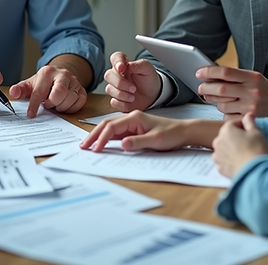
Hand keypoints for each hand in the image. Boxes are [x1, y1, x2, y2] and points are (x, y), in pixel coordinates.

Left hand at [9, 64, 86, 117]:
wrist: (59, 76)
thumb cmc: (43, 83)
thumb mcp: (30, 85)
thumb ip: (20, 89)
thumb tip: (13, 92)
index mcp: (47, 72)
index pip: (40, 90)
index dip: (34, 104)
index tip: (31, 114)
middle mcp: (63, 74)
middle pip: (59, 93)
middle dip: (52, 103)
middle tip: (48, 104)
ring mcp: (74, 81)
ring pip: (70, 99)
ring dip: (61, 106)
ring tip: (55, 103)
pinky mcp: (82, 89)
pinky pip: (79, 102)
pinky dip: (71, 108)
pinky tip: (64, 104)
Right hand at [80, 111, 220, 151]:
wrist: (185, 132)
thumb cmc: (173, 134)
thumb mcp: (156, 140)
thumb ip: (138, 142)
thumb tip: (122, 145)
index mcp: (135, 117)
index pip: (112, 127)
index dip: (101, 138)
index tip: (95, 150)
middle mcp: (132, 117)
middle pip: (107, 124)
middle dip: (93, 135)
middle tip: (83, 146)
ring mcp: (133, 122)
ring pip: (110, 127)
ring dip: (98, 135)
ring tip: (88, 145)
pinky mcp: (135, 128)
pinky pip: (117, 132)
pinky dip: (107, 137)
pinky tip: (101, 143)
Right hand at [103, 52, 162, 111]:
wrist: (154, 94)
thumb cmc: (149, 79)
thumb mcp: (148, 69)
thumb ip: (139, 65)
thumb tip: (129, 64)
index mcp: (124, 65)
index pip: (115, 58)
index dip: (116, 62)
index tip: (122, 68)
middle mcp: (117, 75)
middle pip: (108, 75)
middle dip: (120, 83)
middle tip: (133, 88)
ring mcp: (116, 88)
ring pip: (109, 89)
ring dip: (122, 94)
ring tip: (133, 96)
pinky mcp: (117, 100)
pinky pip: (113, 102)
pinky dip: (122, 103)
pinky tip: (130, 101)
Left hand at [196, 65, 267, 119]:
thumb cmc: (265, 90)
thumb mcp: (254, 78)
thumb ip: (236, 76)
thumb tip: (210, 76)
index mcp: (253, 77)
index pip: (226, 72)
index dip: (209, 72)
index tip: (199, 73)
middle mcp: (252, 91)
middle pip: (220, 89)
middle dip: (206, 88)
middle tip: (200, 88)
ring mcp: (251, 107)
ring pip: (222, 105)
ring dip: (214, 102)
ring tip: (216, 99)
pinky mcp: (249, 119)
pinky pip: (227, 116)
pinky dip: (224, 113)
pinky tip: (228, 108)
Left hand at [211, 113, 267, 177]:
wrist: (256, 172)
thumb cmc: (257, 150)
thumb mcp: (256, 132)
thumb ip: (250, 122)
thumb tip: (248, 115)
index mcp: (226, 130)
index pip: (234, 123)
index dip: (244, 126)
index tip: (251, 132)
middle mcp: (218, 142)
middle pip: (227, 136)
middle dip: (236, 138)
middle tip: (249, 143)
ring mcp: (217, 155)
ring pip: (224, 149)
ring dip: (232, 149)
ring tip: (244, 154)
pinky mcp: (220, 167)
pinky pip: (224, 161)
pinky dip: (230, 161)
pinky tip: (240, 162)